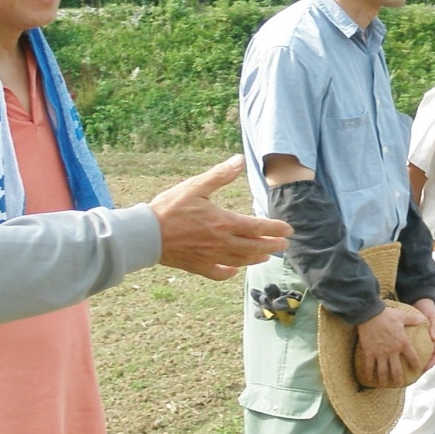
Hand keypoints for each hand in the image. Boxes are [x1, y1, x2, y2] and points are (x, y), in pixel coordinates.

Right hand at [150, 155, 291, 280]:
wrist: (146, 234)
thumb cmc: (169, 208)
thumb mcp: (195, 187)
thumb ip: (219, 175)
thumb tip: (239, 160)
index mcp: (223, 222)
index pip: (257, 227)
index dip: (275, 229)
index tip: (288, 230)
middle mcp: (221, 243)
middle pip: (253, 247)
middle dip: (271, 246)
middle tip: (283, 246)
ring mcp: (210, 257)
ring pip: (239, 260)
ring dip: (255, 258)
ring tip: (265, 257)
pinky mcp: (197, 266)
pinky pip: (218, 272)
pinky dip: (228, 272)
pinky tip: (234, 271)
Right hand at [355, 304, 427, 387]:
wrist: (369, 314)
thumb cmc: (386, 315)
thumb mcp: (403, 316)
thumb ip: (413, 319)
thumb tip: (423, 319)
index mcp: (403, 343)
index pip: (413, 358)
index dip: (416, 366)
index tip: (417, 371)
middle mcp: (393, 351)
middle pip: (397, 370)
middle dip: (398, 379)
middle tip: (399, 384)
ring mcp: (380, 353)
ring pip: (383, 371)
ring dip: (384, 380)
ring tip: (384, 385)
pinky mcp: (369, 352)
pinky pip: (369, 366)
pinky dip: (368, 374)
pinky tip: (368, 379)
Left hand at [413, 297, 434, 371]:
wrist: (420, 303)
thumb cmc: (428, 311)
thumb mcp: (433, 317)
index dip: (431, 363)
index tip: (425, 368)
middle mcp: (430, 343)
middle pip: (428, 358)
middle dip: (422, 367)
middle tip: (414, 374)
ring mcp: (422, 341)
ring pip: (418, 355)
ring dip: (414, 363)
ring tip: (406, 370)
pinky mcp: (413, 339)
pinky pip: (410, 349)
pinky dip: (406, 355)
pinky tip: (398, 359)